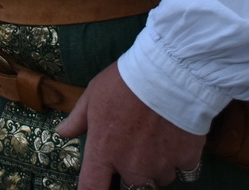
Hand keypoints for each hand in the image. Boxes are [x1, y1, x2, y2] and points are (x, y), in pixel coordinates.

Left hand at [57, 63, 206, 188]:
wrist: (168, 70)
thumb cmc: (125, 80)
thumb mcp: (93, 94)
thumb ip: (78, 119)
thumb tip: (62, 132)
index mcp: (104, 152)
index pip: (92, 189)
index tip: (102, 183)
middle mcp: (131, 167)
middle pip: (132, 185)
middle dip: (134, 169)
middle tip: (138, 142)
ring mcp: (160, 166)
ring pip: (159, 178)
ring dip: (158, 164)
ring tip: (160, 135)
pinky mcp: (186, 159)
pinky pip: (184, 168)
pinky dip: (182, 156)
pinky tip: (179, 134)